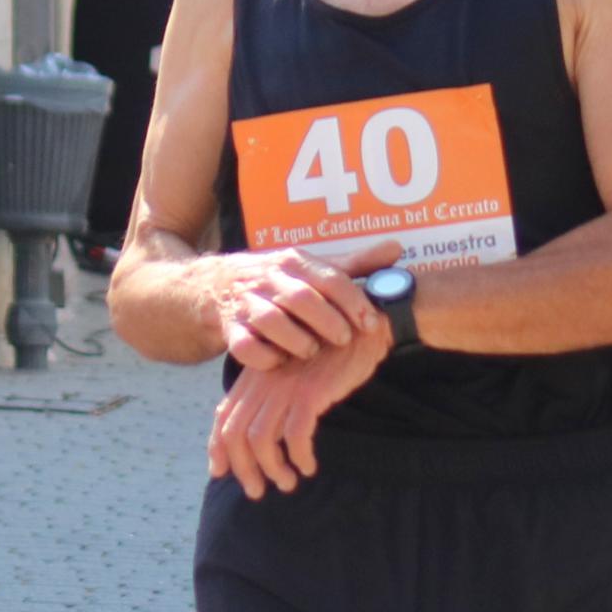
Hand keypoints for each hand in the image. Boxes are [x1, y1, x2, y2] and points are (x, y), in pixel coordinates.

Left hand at [209, 324, 382, 496]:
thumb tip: (262, 436)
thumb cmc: (331, 351)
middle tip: (256, 492)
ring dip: (272, 469)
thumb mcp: (293, 370)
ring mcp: (285, 385)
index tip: (220, 472)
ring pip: (261, 439)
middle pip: (235, 433)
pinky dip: (299, 457)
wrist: (362, 325)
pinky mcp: (311, 391)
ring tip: (288, 483)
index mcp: (255, 375)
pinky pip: (296, 435)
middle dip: (242, 468)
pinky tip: (309, 466)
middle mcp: (264, 380)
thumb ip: (274, 394)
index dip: (217, 448)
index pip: (223, 416)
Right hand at [210, 241, 394, 371]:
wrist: (215, 287)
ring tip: (311, 351)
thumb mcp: (313, 268)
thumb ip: (356, 264)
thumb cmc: (277, 281)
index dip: (353, 302)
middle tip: (343, 339)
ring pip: (271, 321)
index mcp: (293, 261)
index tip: (369, 323)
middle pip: (301, 298)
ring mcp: (245, 304)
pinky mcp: (229, 329)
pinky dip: (265, 358)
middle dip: (327, 321)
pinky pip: (245, 347)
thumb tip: (397, 250)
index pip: (330, 278)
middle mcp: (268, 278)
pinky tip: (281, 361)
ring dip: (297, 340)